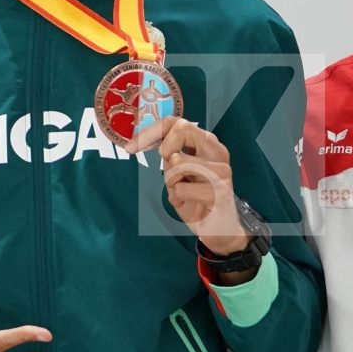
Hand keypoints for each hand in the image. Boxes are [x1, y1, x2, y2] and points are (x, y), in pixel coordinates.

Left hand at [126, 115, 248, 253]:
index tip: (132, 146)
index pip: (177, 122)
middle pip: (182, 129)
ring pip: (177, 162)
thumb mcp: (179, 172)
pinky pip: (181, 188)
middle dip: (165, 150)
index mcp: (208, 144)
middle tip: (170, 170)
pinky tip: (191, 204)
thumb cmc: (196, 198)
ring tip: (184, 192)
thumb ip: (170, 154)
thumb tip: (145, 138)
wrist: (218, 229)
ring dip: (172, 181)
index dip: (150, 131)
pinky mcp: (219, 191)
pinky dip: (178, 198)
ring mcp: (221, 171)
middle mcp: (218, 152)